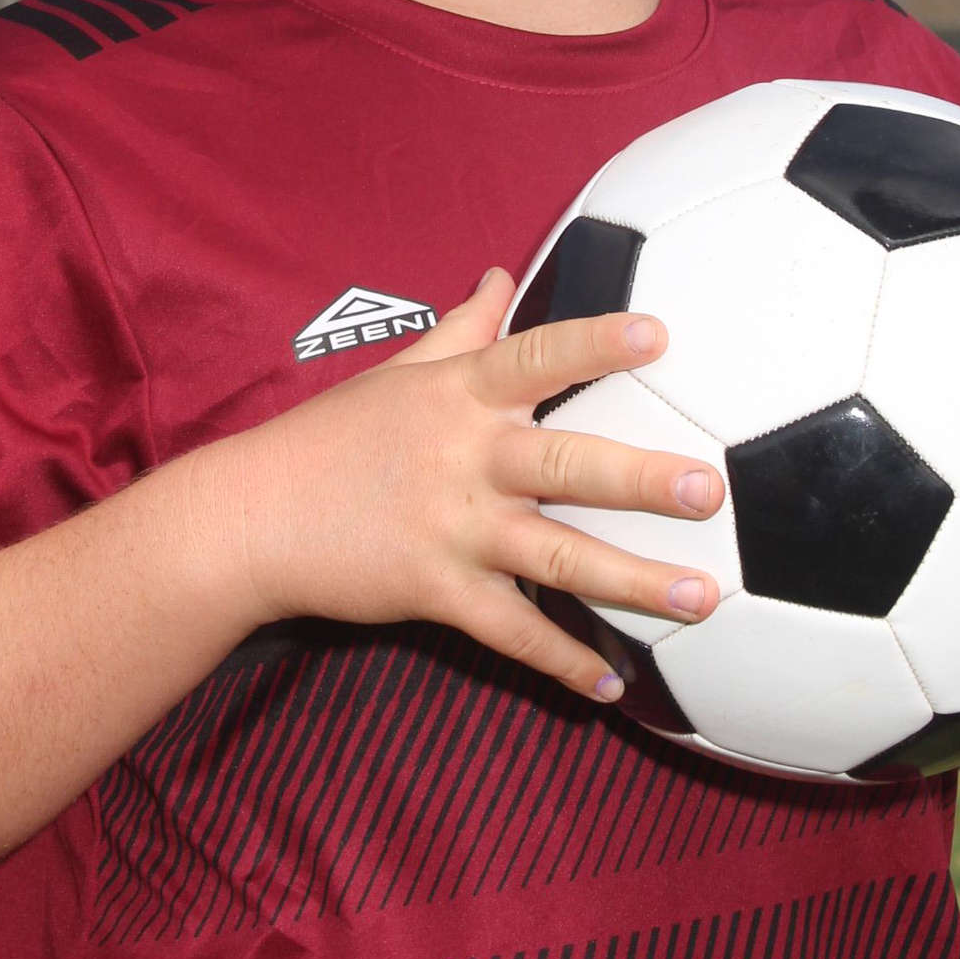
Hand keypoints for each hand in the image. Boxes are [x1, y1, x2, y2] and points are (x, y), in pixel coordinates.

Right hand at [216, 268, 724, 699]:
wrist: (253, 517)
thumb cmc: (332, 438)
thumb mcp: (397, 372)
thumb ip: (462, 329)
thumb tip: (499, 275)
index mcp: (459, 396)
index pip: (537, 357)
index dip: (596, 344)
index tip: (659, 335)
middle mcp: (465, 458)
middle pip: (565, 465)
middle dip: (640, 479)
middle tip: (707, 490)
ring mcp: (453, 529)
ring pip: (557, 557)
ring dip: (633, 582)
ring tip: (701, 598)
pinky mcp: (436, 591)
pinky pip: (511, 632)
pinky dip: (560, 659)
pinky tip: (610, 683)